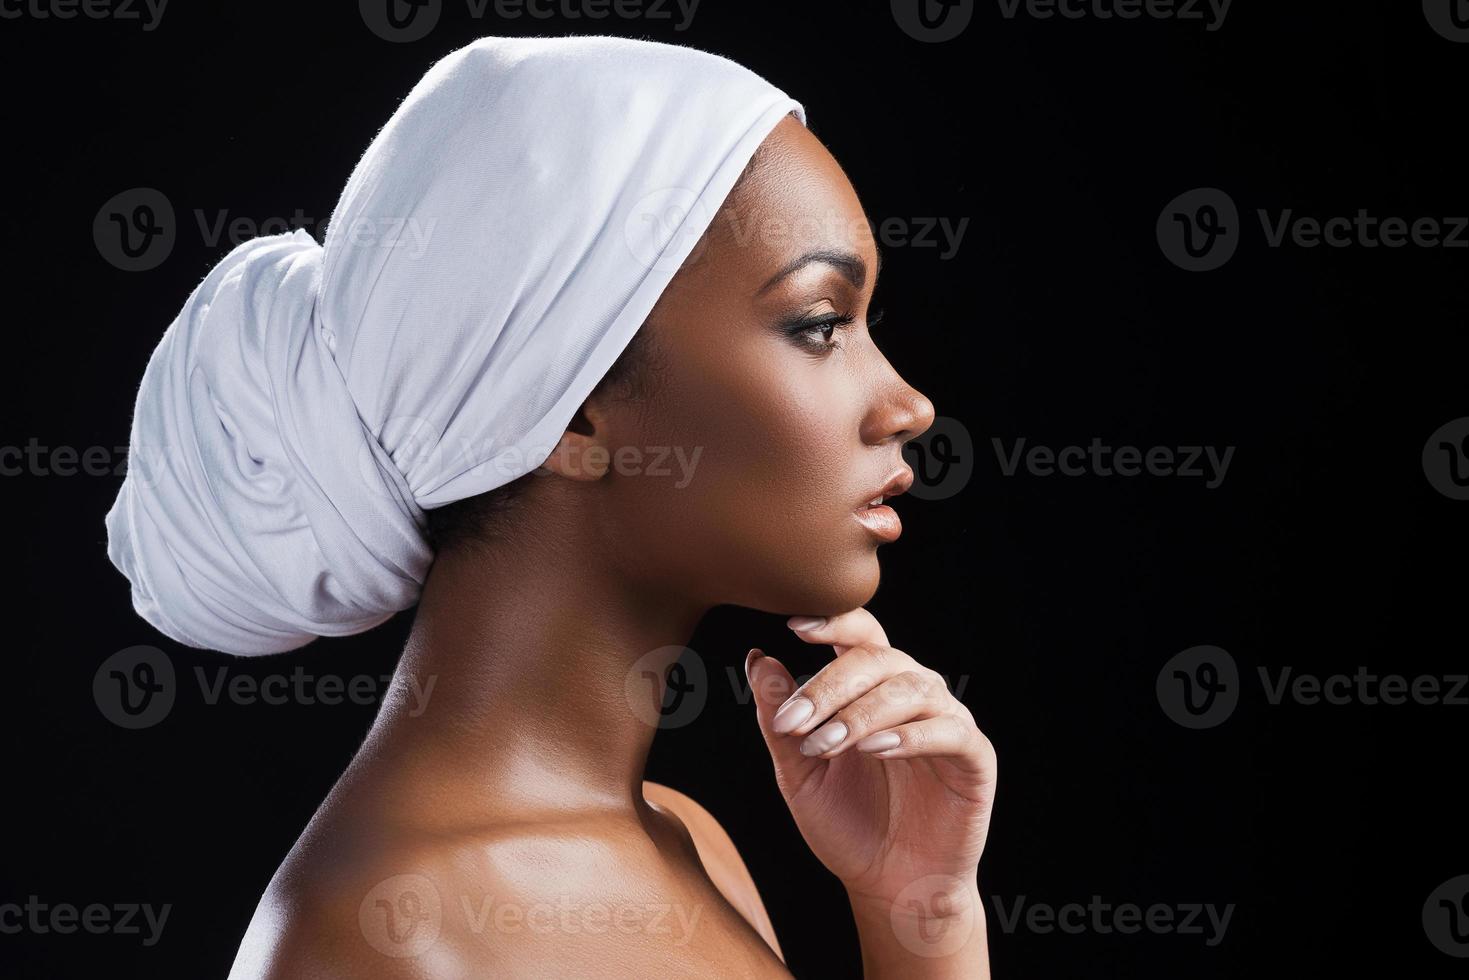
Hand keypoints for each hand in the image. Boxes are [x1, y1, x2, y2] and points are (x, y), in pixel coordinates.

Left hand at [746, 608, 995, 908]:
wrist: (889, 886)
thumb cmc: (846, 824)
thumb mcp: (800, 772)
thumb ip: (780, 720)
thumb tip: (757, 660)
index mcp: (871, 688)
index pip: (859, 636)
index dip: (833, 621)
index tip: (793, 626)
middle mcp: (912, 693)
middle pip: (877, 659)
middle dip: (829, 687)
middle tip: (794, 722)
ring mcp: (947, 721)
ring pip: (911, 689)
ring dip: (862, 713)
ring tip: (826, 744)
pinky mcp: (974, 757)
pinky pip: (949, 730)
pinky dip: (910, 735)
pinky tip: (875, 750)